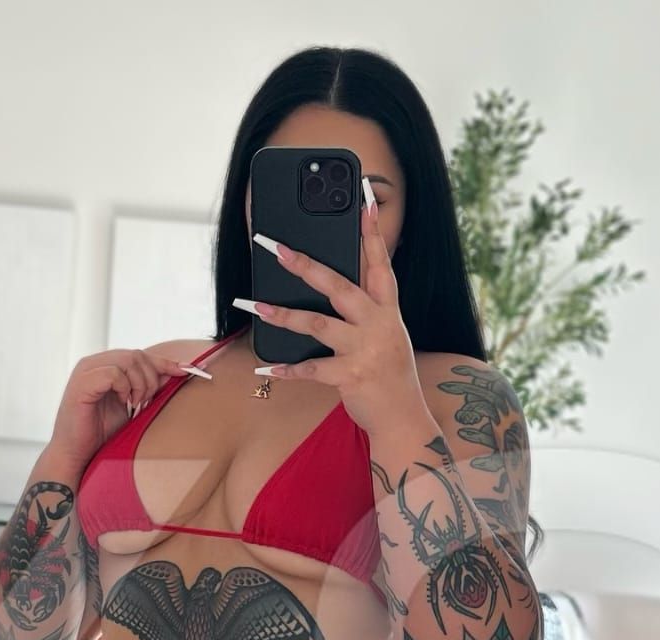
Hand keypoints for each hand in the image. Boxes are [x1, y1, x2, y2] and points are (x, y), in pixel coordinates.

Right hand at [50, 346, 194, 464]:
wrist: (77, 454)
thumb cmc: (101, 434)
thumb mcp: (132, 407)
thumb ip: (147, 388)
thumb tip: (173, 372)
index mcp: (105, 366)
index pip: (140, 355)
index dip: (165, 362)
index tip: (187, 371)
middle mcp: (94, 363)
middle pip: (137, 355)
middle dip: (151, 379)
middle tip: (145, 403)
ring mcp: (86, 370)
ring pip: (128, 360)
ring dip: (139, 384)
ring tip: (135, 405)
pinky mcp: (81, 383)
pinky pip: (113, 374)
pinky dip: (124, 388)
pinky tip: (123, 403)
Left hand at [243, 192, 428, 435]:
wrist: (404, 418)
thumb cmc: (390, 375)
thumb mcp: (388, 335)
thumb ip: (367, 310)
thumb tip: (331, 285)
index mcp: (388, 310)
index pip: (380, 263)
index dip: (372, 232)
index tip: (363, 201)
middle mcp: (378, 324)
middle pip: (339, 286)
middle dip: (306, 266)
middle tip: (278, 248)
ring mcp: (365, 350)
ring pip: (318, 324)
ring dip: (283, 315)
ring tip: (256, 304)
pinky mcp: (351, 376)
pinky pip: (311, 369)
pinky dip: (287, 369)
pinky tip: (267, 366)